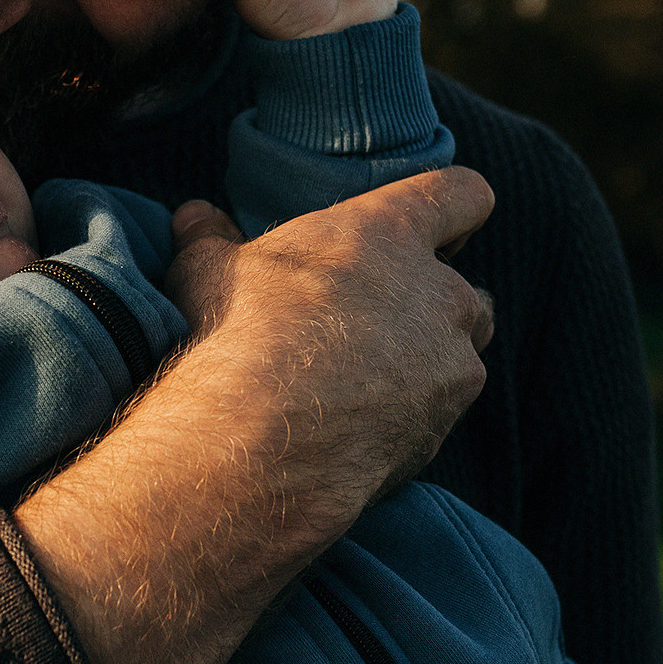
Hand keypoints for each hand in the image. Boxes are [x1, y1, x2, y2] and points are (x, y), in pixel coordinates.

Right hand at [14, 168, 493, 663]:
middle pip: (465, 296)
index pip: (453, 196)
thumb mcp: (201, 284)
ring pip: (454, 364)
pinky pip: (422, 427)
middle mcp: (432, 306)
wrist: (237, 467)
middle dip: (428, 305)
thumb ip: (208, 249)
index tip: (456, 204)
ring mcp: (438, 385)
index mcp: (382, 238)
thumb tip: (197, 219)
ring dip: (418, 371)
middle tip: (374, 322)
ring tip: (354, 392)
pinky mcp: (423, 453)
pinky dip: (396, 428)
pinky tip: (343, 442)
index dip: (452, 201)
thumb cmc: (212, 354)